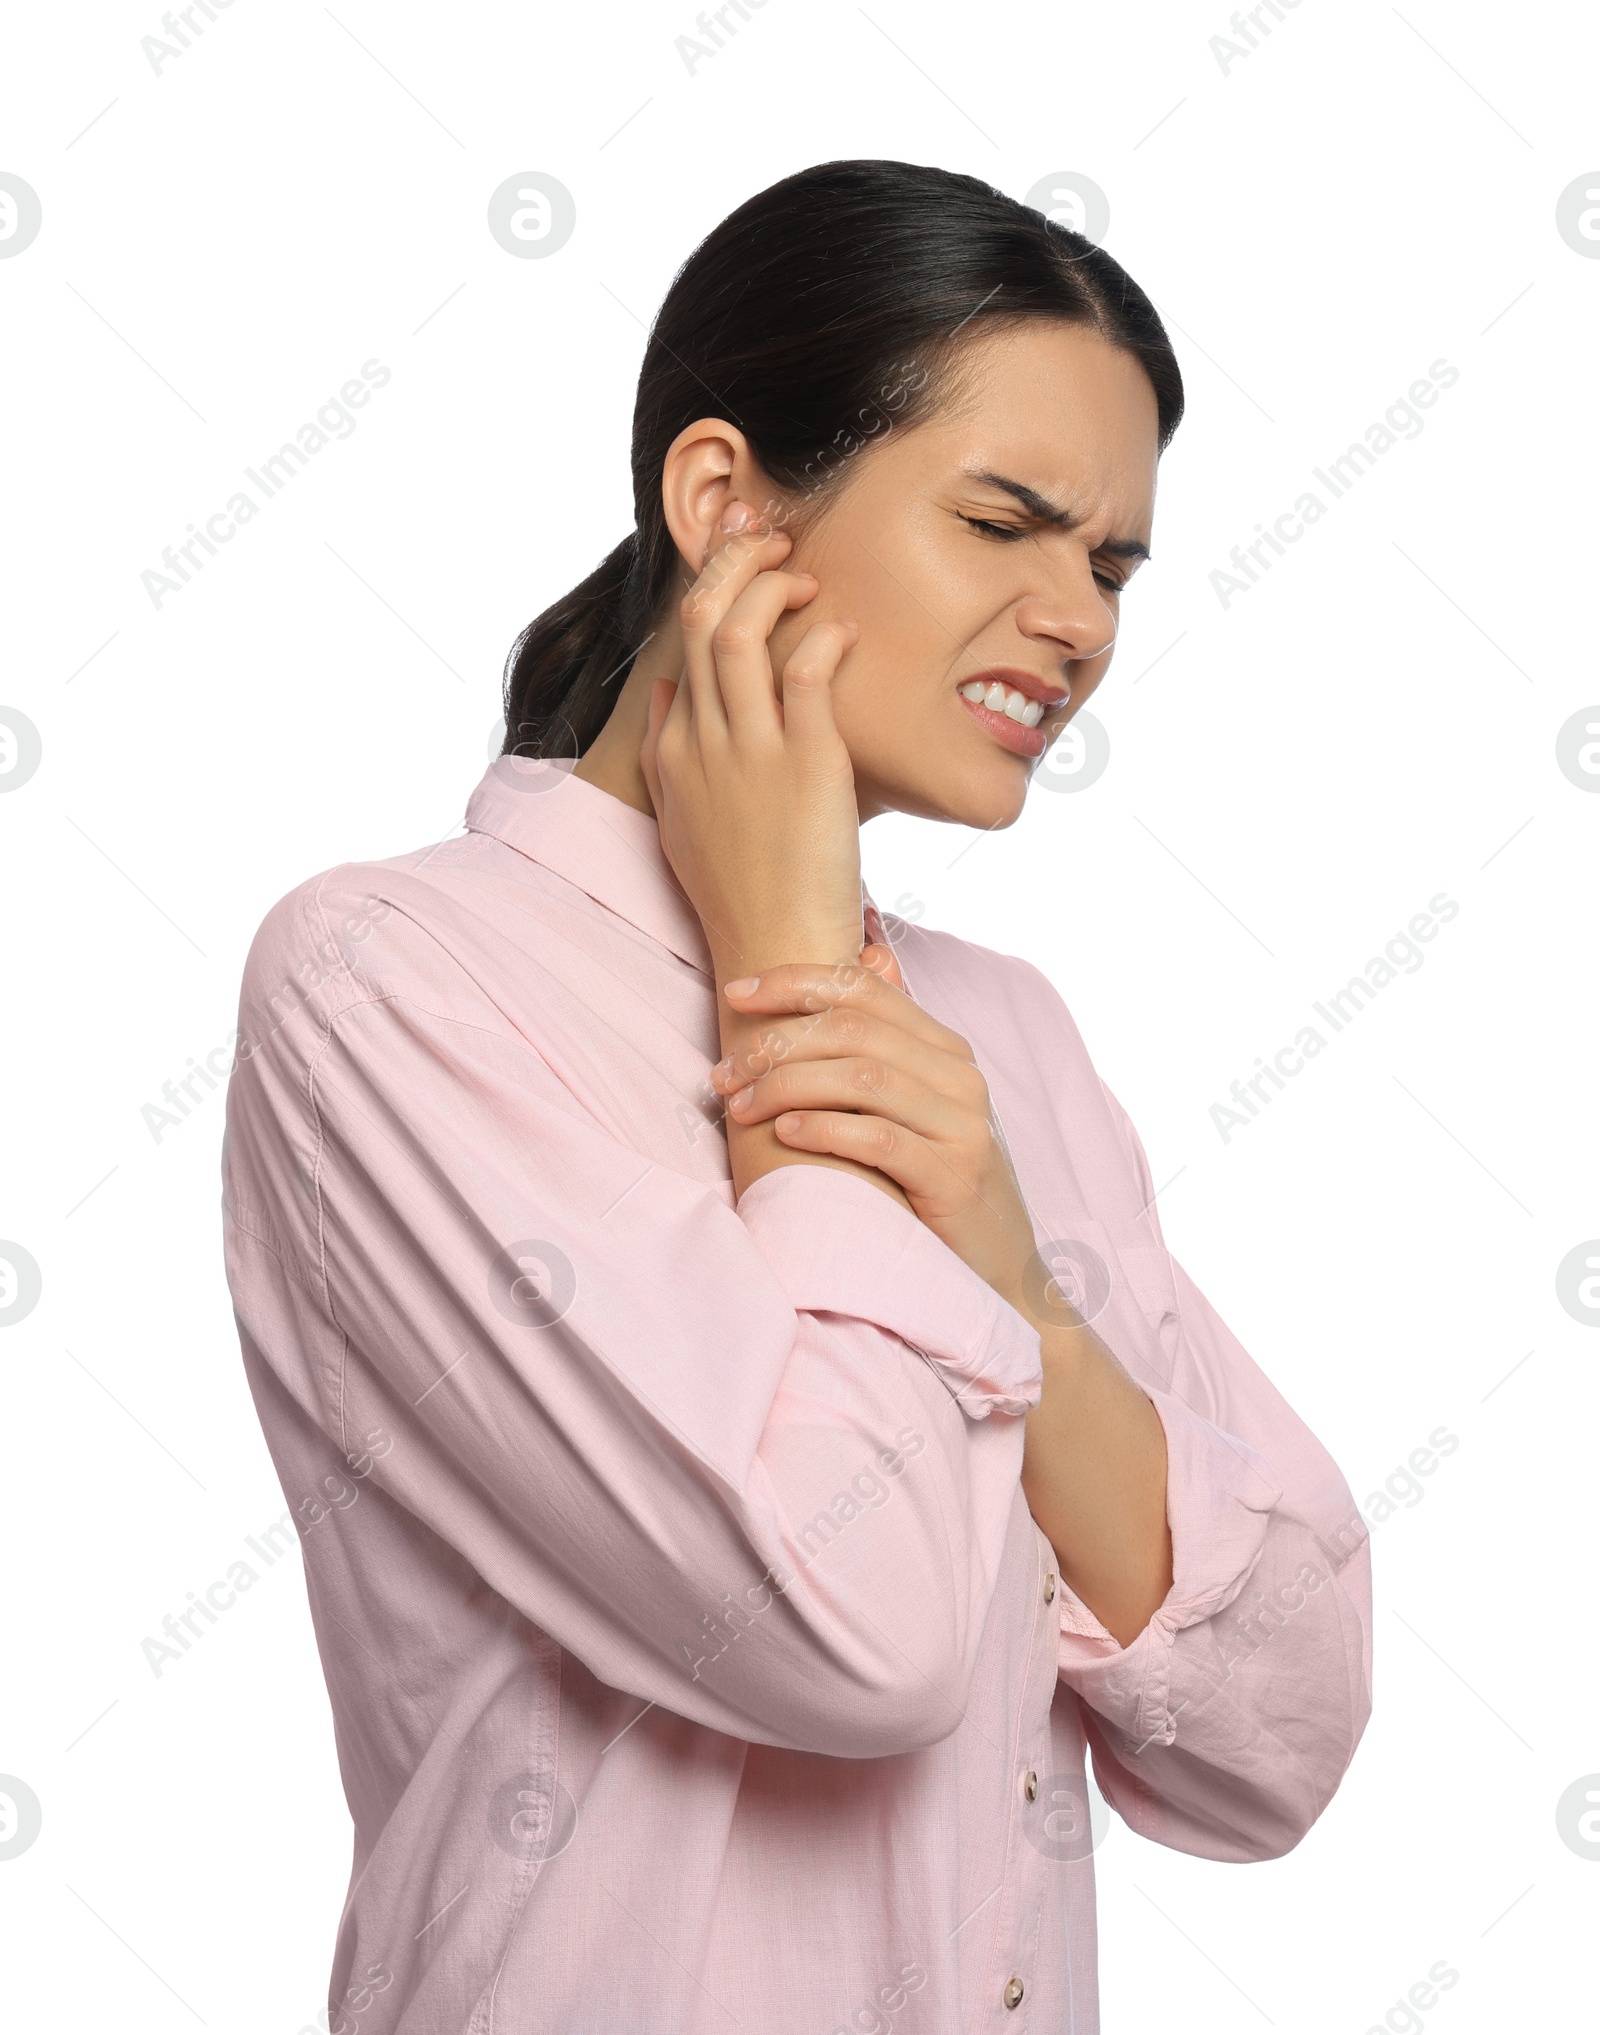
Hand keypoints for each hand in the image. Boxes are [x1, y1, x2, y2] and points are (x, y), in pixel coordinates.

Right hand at [639, 501, 865, 977]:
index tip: (743, 560)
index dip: (711, 586)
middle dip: (732, 563)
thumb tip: (668, 692)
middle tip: (772, 542)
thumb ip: (667, 753)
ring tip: (803, 576)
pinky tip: (843, 631)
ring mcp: (750, 752)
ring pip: (737, 633)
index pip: (681, 643)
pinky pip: (806, 672)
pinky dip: (823, 635)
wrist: (775, 950)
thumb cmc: (741, 892)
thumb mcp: (685, 819)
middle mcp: (703, 742)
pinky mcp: (806, 764)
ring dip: (769, 587)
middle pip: (700, 620)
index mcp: (676, 750)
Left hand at [708, 957, 1038, 1303]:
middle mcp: (961, 1077)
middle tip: (724, 1074)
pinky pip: (879, 1139)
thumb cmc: (936, 1186)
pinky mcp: (954, 1178)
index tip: (736, 992)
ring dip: (786, 1086)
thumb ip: (891, 1039)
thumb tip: (869, 950)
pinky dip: (824, 1130)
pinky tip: (783, 1134)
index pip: (864, 987)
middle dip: (775, 1044)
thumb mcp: (918, 1106)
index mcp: (947, 1049)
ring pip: (862, 1078)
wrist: (998, 1272)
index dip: (795, 981)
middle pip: (853, 1030)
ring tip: (739, 1107)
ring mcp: (963, 1127)